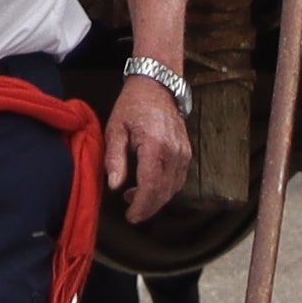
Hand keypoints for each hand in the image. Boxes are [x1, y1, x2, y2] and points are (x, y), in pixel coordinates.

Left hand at [105, 77, 189, 218]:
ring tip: (135, 199)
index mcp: (155, 145)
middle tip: (132, 214)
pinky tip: (149, 187)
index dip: (141, 205)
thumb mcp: (116, 128)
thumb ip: (115, 158)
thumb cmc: (133, 105)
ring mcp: (183, 152)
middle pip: (164, 191)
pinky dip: (165, 189)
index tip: (131, 216)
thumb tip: (114, 185)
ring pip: (174, 188)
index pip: (151, 185)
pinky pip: (178, 179)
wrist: (157, 86)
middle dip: (148, 207)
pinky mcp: (186, 152)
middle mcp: (174, 150)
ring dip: (156, 199)